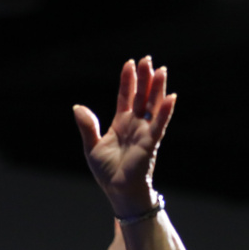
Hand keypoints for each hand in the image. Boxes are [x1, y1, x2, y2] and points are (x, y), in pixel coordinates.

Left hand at [73, 57, 176, 216]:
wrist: (118, 190)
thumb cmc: (107, 172)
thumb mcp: (92, 146)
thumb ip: (87, 126)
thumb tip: (77, 107)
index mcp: (121, 124)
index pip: (126, 97)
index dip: (128, 81)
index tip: (129, 64)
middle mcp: (135, 125)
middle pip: (142, 96)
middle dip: (145, 78)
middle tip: (148, 59)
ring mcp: (144, 132)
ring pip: (153, 106)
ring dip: (158, 89)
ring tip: (161, 70)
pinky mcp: (150, 143)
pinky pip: (159, 124)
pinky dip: (165, 111)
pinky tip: (171, 97)